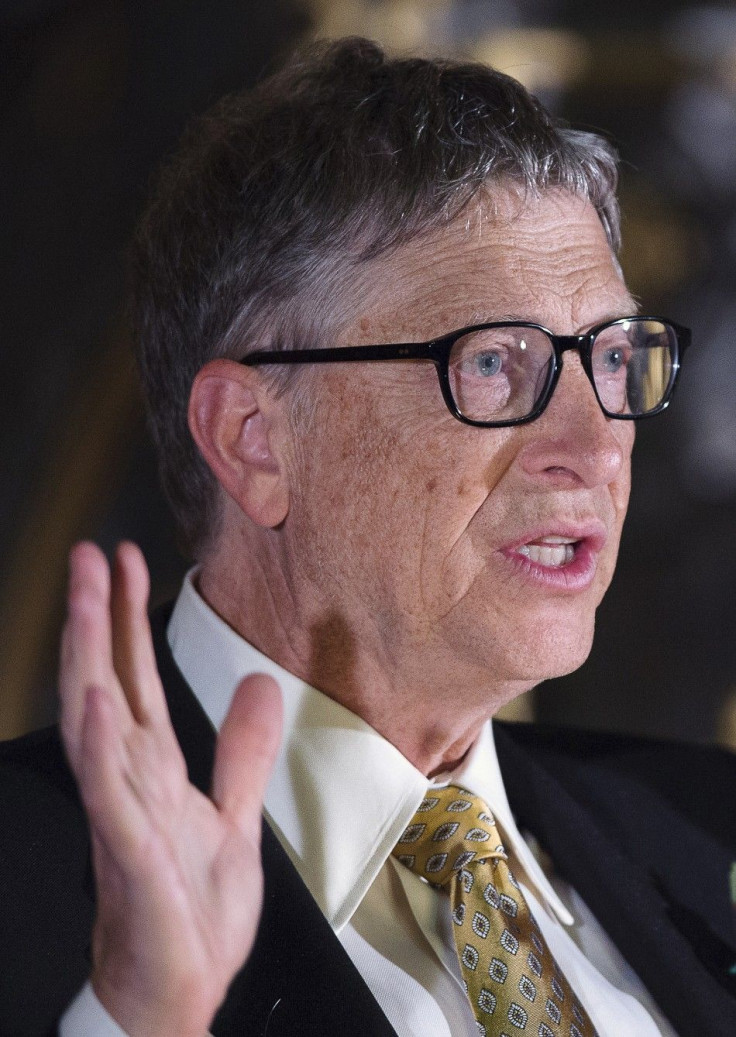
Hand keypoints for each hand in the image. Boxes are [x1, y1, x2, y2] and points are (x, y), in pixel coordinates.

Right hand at [59, 542, 281, 1036]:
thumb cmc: (191, 911)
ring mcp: (124, 811)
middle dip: (96, 616)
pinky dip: (101, 744)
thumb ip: (242, 753)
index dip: (127, 618)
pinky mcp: (131, 851)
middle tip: (90, 553)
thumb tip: (259, 684)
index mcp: (153, 768)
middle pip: (107, 681)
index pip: (135, 676)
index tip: (123, 562)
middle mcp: (129, 778)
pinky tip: (97, 701)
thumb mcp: (232, 817)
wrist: (177, 990)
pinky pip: (109, 791)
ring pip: (97, 720)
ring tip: (83, 599)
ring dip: (88, 656)